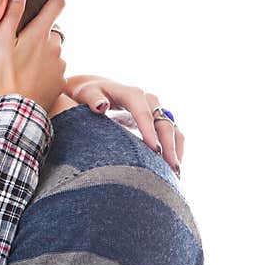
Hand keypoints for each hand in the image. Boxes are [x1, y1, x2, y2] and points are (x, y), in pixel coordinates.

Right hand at [0, 0, 66, 112]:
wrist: (15, 111)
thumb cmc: (3, 76)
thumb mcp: (2, 43)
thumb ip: (13, 14)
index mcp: (40, 34)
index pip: (57, 4)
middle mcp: (55, 47)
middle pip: (52, 32)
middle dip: (41, 33)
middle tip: (22, 44)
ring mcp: (60, 66)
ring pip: (53, 53)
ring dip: (43, 55)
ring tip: (22, 68)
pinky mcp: (60, 83)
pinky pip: (54, 71)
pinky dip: (45, 72)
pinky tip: (30, 80)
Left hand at [69, 76, 183, 175]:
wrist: (99, 90)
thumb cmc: (90, 94)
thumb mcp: (88, 94)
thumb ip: (93, 99)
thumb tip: (101, 106)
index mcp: (132, 94)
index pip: (144, 113)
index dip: (150, 131)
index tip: (154, 150)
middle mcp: (149, 101)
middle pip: (164, 123)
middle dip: (168, 146)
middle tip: (170, 169)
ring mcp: (157, 111)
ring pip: (173, 130)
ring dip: (176, 151)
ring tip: (175, 174)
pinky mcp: (159, 121)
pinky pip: (173, 135)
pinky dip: (175, 151)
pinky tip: (172, 170)